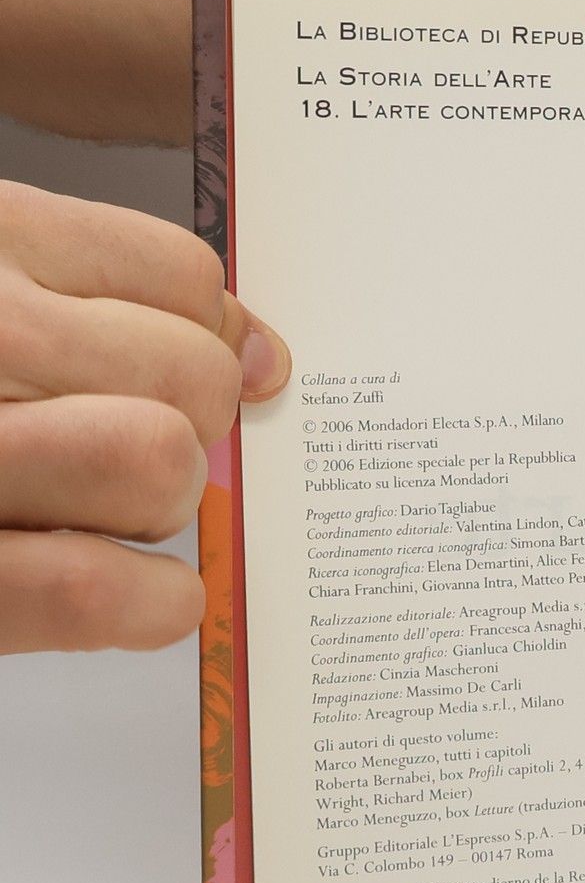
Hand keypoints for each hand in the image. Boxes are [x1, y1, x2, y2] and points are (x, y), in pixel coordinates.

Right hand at [0, 181, 289, 652]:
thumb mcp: (0, 281)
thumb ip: (96, 291)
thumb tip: (261, 355)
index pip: (183, 279)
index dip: (205, 339)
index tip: (178, 373)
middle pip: (191, 376)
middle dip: (189, 428)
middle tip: (128, 456)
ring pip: (154, 462)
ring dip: (157, 508)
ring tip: (101, 518)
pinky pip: (91, 587)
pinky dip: (148, 603)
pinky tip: (135, 596)